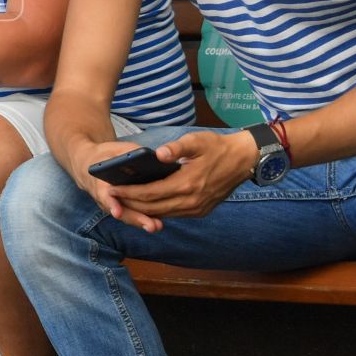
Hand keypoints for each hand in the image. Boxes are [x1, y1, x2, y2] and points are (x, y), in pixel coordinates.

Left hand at [72, 130, 255, 233]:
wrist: (244, 160)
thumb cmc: (218, 147)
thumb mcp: (197, 141)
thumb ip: (176, 148)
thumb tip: (158, 154)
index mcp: (187, 184)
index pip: (150, 193)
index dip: (129, 193)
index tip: (111, 189)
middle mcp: (191, 201)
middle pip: (152, 208)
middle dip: (130, 203)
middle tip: (111, 197)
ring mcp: (196, 209)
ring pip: (162, 214)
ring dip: (142, 209)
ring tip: (124, 201)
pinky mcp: (200, 211)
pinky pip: (173, 214)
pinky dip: (157, 211)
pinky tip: (146, 204)